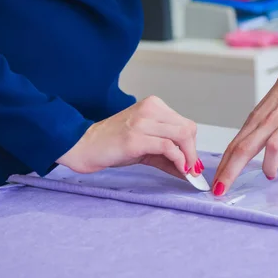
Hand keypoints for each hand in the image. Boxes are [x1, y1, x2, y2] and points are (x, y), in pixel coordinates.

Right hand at [57, 96, 200, 179]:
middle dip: (192, 152)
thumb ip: (168, 155)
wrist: (85, 146)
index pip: (186, 124)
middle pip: (188, 128)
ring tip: (186, 172)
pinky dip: (178, 160)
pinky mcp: (136, 137)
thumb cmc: (114, 144)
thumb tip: (190, 170)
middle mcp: (150, 109)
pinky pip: (168, 146)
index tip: (192, 162)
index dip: (192, 145)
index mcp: (154, 106)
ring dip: (188, 157)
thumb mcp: (146, 145)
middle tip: (191, 170)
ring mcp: (143, 122)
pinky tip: (178, 170)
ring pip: (182, 135)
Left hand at [212, 38, 277, 195]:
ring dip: (268, 164)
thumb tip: (274, 164)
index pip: (235, 146)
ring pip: (271, 145)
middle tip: (221, 190)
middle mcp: (268, 120)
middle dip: (230, 171)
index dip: (224, 167)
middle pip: (244, 148)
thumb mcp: (274, 115)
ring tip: (269, 175)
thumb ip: (271, 140)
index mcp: (257, 120)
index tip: (215, 185)